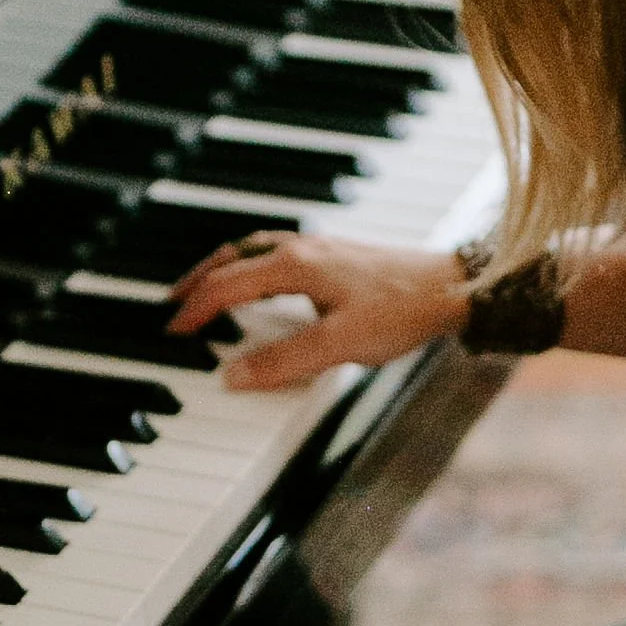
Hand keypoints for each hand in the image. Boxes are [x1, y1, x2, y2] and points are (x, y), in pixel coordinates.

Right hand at [166, 232, 466, 389]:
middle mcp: (301, 248)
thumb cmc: (403, 310)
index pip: (225, 285)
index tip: (171, 332)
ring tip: (204, 292)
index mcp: (293, 264)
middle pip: (230, 258)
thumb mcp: (340, 345)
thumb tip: (231, 376)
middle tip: (171, 307)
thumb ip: (284, 361)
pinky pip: (275, 254)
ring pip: (252, 252)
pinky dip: (251, 267)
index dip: (193, 310)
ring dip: (222, 270)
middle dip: (196, 282)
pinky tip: (261, 285)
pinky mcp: (335, 256)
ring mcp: (319, 249)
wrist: (454, 287)